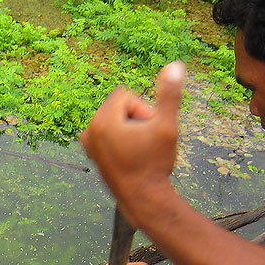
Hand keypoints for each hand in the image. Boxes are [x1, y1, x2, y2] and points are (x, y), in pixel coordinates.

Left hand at [80, 62, 185, 226]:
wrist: (143, 199)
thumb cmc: (154, 164)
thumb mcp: (167, 127)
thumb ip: (169, 95)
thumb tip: (176, 65)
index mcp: (102, 120)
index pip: (126, 96)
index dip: (144, 110)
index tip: (149, 131)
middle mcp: (89, 130)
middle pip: (119, 108)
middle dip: (136, 119)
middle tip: (145, 143)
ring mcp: (88, 144)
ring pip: (117, 120)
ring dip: (131, 130)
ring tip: (138, 151)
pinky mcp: (92, 154)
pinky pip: (111, 133)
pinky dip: (122, 139)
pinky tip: (130, 156)